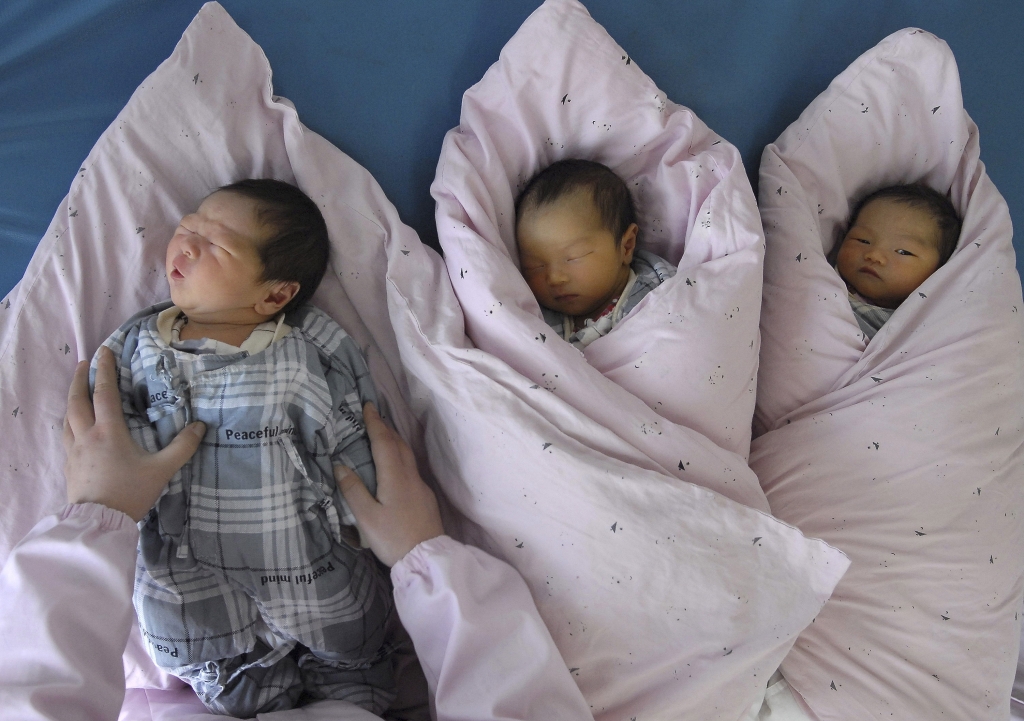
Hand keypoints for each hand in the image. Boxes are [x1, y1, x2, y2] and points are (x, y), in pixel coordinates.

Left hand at [63, 346, 205, 521]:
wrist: (99, 523)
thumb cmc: (130, 493)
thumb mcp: (161, 470)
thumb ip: (182, 447)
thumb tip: (199, 426)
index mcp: (108, 431)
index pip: (104, 392)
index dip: (105, 370)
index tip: (104, 351)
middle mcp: (86, 435)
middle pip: (77, 399)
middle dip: (79, 378)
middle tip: (83, 362)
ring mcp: (73, 450)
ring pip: (67, 416)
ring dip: (72, 397)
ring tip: (77, 388)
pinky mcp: (69, 464)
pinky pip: (66, 433)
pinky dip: (69, 419)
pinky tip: (74, 424)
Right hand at [334, 404, 443, 566]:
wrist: (427, 558)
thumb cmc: (393, 538)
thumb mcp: (366, 517)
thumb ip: (353, 490)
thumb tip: (340, 466)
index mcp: (395, 477)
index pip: (384, 442)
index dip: (375, 423)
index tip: (367, 406)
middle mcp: (410, 476)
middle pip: (399, 445)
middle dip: (386, 428)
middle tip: (373, 416)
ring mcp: (420, 487)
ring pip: (407, 456)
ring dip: (395, 441)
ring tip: (383, 434)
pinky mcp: (425, 498)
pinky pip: (410, 468)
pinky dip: (400, 456)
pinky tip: (395, 465)